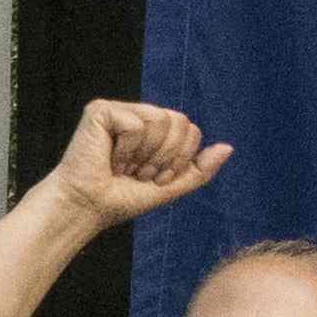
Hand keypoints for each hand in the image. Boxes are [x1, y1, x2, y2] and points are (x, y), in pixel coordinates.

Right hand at [36, 99, 232, 240]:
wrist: (88, 207)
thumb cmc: (121, 199)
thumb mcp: (169, 187)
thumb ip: (199, 169)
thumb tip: (228, 148)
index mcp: (155, 130)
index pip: (190, 129)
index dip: (180, 158)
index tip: (155, 179)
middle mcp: (139, 114)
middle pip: (179, 120)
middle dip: (165, 157)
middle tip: (140, 173)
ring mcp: (120, 110)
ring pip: (160, 119)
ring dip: (145, 155)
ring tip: (125, 167)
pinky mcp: (101, 110)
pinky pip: (135, 124)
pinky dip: (127, 150)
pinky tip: (110, 159)